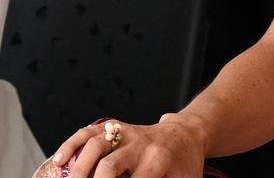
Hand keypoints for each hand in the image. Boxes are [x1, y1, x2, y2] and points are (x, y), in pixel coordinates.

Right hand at [52, 114, 206, 177]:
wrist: (189, 133)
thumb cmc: (185, 165)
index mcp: (159, 160)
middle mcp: (140, 144)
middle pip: (109, 166)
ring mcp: (126, 133)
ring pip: (96, 145)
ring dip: (78, 170)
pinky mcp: (116, 127)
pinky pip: (90, 131)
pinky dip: (72, 143)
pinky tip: (60, 160)